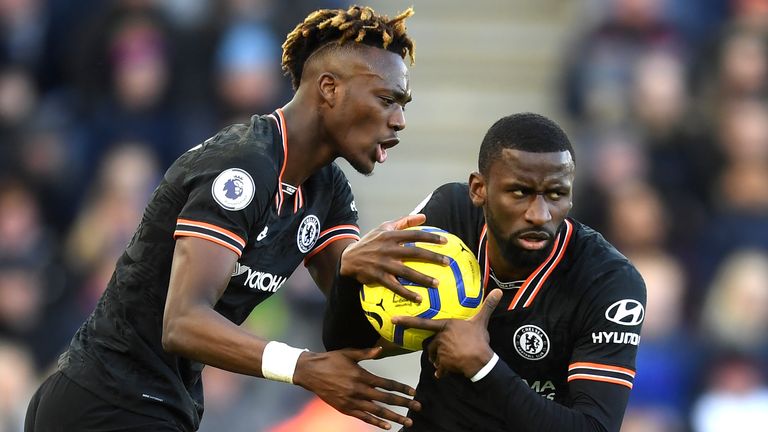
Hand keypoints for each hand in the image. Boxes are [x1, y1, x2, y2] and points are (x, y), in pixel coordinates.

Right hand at [293, 346, 421, 428]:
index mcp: (361, 375)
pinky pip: (363, 417)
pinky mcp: (345, 408)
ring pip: (377, 411)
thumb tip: (381, 350)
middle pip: (385, 398)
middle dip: (403, 403)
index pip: (386, 383)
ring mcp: (351, 401)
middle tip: (418, 407)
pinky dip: (376, 422)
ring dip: (394, 417)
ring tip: (407, 421)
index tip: (413, 392)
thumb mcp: (348, 353)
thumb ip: (366, 353)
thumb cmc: (329, 360)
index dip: (401, 388)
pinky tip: (387, 426)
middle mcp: (358, 389)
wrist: (309, 372)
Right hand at [340, 214, 447, 302]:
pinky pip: (395, 287)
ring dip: (422, 278)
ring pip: (406, 272)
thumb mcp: (384, 227)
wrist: (349, 258)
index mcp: (391, 235)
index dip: (430, 237)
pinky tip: (419, 298)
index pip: (414, 234)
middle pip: (414, 252)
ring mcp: (383, 264)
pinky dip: (407, 293)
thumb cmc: (371, 241)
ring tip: (437, 284)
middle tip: (447, 262)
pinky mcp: (378, 277)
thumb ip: (404, 221)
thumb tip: (424, 216)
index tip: (446, 241)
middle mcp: (388, 248)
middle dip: (432, 257)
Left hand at [392, 289, 502, 378]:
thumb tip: (499, 291)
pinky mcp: (443, 363)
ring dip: (440, 361)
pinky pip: (440, 369)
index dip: (406, 320)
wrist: (481, 360)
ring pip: (435, 357)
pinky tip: (450, 371)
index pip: (423, 322)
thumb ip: (487, 306)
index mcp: (446, 325)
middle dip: (436, 350)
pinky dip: (444, 371)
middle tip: (448, 352)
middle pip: (431, 345)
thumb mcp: (481, 321)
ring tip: (452, 360)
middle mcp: (440, 337)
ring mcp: (440, 351)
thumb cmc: (479, 340)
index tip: (393, 319)